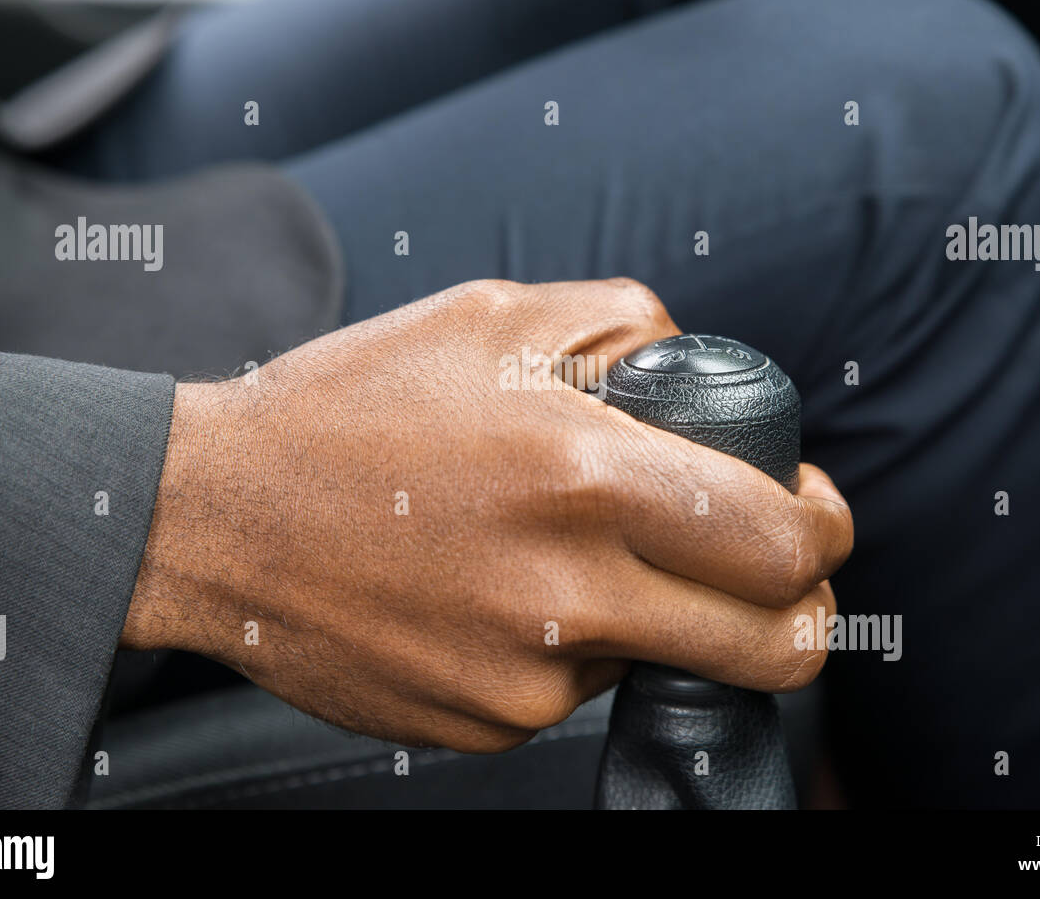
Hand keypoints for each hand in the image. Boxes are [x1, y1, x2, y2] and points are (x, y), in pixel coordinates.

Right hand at [121, 278, 851, 752]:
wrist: (216, 515)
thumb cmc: (352, 405)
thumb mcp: (495, 317)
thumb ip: (632, 331)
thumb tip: (712, 383)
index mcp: (584, 477)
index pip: (782, 544)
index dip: (824, 531)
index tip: (812, 513)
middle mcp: (566, 594)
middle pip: (774, 649)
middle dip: (803, 613)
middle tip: (772, 575)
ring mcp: (525, 677)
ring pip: (668, 662)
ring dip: (659, 614)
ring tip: (564, 551)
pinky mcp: (483, 723)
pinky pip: (574, 688)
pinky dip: (567, 642)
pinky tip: (494, 590)